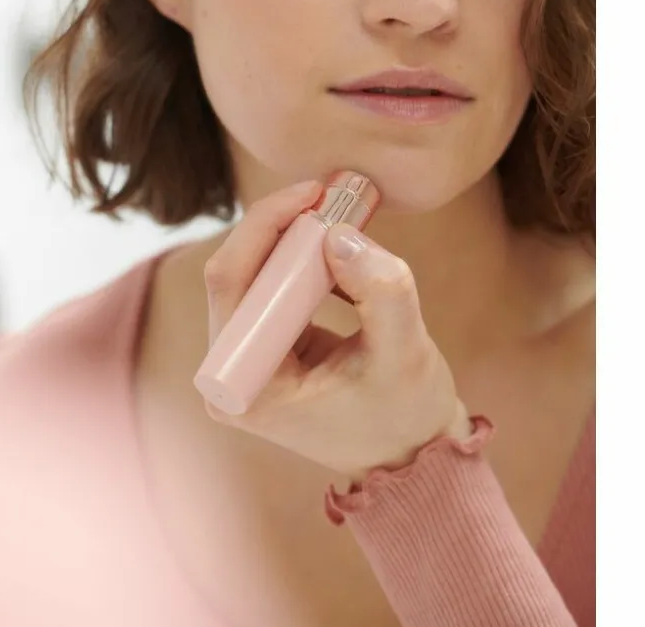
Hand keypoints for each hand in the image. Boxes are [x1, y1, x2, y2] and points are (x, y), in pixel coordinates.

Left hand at [201, 180, 471, 482]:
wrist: (413, 452)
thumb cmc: (406, 416)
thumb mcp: (405, 355)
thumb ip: (381, 292)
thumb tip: (339, 234)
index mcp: (246, 388)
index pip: (233, 285)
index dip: (268, 229)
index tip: (317, 196)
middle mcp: (231, 372)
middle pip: (238, 270)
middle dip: (284, 225)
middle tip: (331, 191)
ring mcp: (246, 358)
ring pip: (256, 270)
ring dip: (297, 236)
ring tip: (342, 210)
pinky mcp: (268, 343)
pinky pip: (276, 282)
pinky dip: (307, 257)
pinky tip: (341, 248)